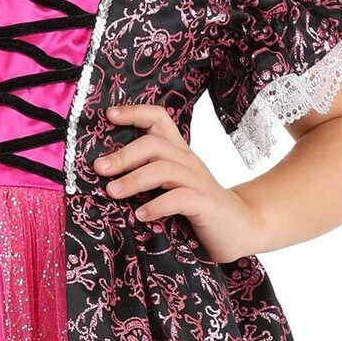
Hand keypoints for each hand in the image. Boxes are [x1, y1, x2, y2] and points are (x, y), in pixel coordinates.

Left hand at [94, 105, 262, 263]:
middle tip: (99, 169)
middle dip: (123, 155)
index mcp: (179, 154)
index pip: (158, 119)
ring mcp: (198, 182)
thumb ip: (147, 179)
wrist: (242, 228)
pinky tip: (141, 216)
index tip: (108, 115)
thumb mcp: (172, 187)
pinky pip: (179, 198)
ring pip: (164, 169)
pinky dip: (157, 206)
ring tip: (112, 192)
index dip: (134, 112)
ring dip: (134, 179)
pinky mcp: (205, 204)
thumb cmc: (199, 210)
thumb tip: (104, 179)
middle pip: (154, 144)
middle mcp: (188, 162)